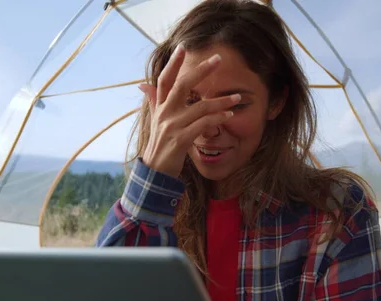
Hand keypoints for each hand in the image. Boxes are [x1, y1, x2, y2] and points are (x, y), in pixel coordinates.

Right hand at [138, 43, 239, 177]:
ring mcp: (172, 126)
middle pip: (183, 85)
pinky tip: (229, 116)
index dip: (173, 63)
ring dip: (221, 101)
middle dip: (201, 70)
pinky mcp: (181, 140)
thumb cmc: (159, 145)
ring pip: (200, 107)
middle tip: (218, 59)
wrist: (155, 172)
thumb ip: (153, 101)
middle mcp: (164, 113)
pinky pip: (203, 125)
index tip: (183, 47)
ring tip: (237, 97)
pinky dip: (217, 119)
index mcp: (159, 107)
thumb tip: (143, 85)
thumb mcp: (155, 121)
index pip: (164, 80)